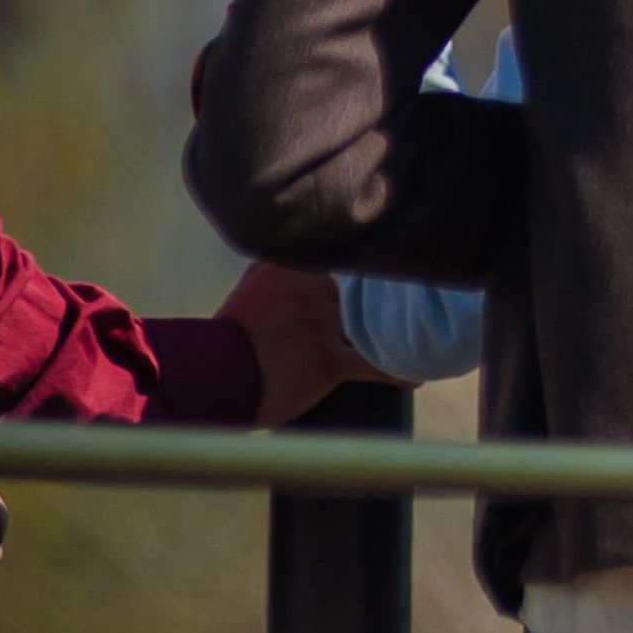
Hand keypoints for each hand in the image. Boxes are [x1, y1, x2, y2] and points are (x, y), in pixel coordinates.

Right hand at [217, 261, 399, 427]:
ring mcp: (321, 323)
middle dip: (386, 308)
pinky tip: (415, 377)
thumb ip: (275, 267)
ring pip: (374, 328)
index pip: (351, 265)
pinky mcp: (328, 360)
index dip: (375, 278)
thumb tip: (297, 252)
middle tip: (416, 316)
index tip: (398, 284)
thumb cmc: (230, 340)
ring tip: (419, 345)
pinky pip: (375, 364)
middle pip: (365, 296)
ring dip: (397, 338)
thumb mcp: (250, 290)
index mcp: (294, 268)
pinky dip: (400, 372)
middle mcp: (311, 290)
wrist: (213, 380)